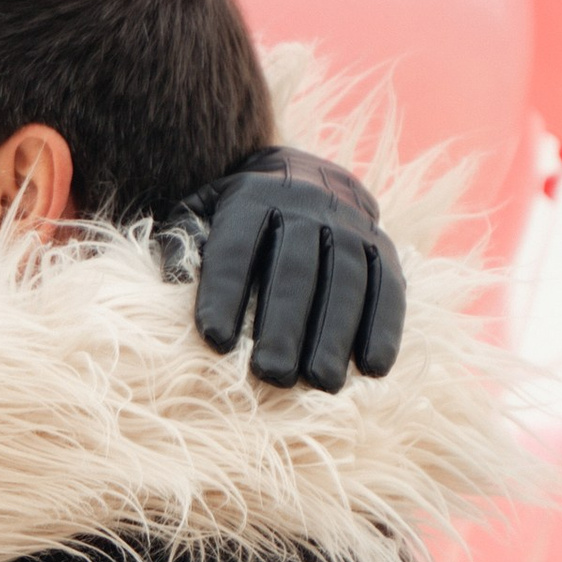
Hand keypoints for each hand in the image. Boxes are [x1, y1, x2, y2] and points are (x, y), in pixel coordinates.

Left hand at [170, 148, 404, 393]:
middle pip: (295, 269)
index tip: (216, 342)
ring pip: (345, 281)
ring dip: (335, 334)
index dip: (225, 293)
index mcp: (251, 199)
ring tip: (321, 384)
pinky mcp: (382, 247)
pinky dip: (384, 328)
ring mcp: (349, 225)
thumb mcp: (200, 214)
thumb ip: (182, 245)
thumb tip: (173, 281)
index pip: (236, 248)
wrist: (304, 177)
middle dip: (285, 324)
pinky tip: (372, 368)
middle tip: (272, 375)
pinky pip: (388, 287)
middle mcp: (305, 206)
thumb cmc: (238, 217)